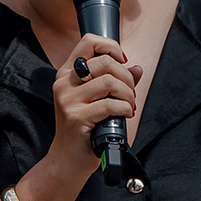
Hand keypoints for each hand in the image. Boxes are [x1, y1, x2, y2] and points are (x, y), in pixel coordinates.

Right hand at [49, 33, 142, 178]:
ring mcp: (67, 100)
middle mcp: (63, 83)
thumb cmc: (83, 129)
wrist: (67, 159)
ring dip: (128, 94)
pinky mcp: (75, 117)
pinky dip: (124, 108)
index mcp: (67, 73)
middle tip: (130, 94)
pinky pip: (109, 105)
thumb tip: (137, 68)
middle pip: (105, 63)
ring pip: (109, 82)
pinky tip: (125, 114)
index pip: (88, 41)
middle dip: (126, 78)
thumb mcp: (96, 100)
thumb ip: (115, 82)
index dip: (111, 46)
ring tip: (129, 105)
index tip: (123, 61)